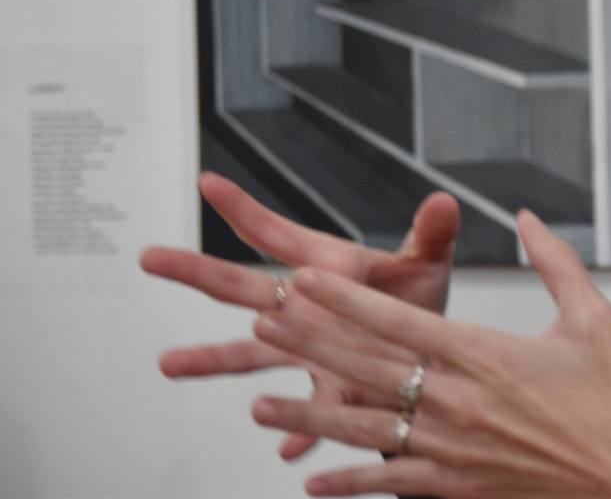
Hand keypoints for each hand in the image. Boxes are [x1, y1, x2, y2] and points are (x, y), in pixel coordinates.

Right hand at [140, 170, 461, 460]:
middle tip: (150, 256)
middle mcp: (302, 308)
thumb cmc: (419, 303)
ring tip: (169, 362)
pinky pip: (310, 411)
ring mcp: (307, 349)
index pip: (277, 234)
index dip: (245, 209)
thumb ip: (432, 235)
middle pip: (241, 286)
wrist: (429, 358)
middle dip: (196, 270)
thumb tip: (444, 201)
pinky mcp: (329, 390)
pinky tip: (287, 446)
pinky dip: (299, 428)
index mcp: (324, 267)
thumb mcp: (428, 263)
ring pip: (251, 354)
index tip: (209, 182)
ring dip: (211, 358)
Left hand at [247, 209, 610, 498]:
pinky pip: (391, 481)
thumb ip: (555, 262)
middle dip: (310, 343)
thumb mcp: (592, 316)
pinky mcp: (456, 485)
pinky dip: (350, 481)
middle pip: (367, 366)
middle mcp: (458, 399)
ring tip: (261, 403)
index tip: (306, 280)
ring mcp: (452, 447)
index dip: (346, 299)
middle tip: (263, 322)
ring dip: (309, 414)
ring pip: (365, 427)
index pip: (399, 320)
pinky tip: (313, 478)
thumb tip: (527, 216)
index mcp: (486, 353)